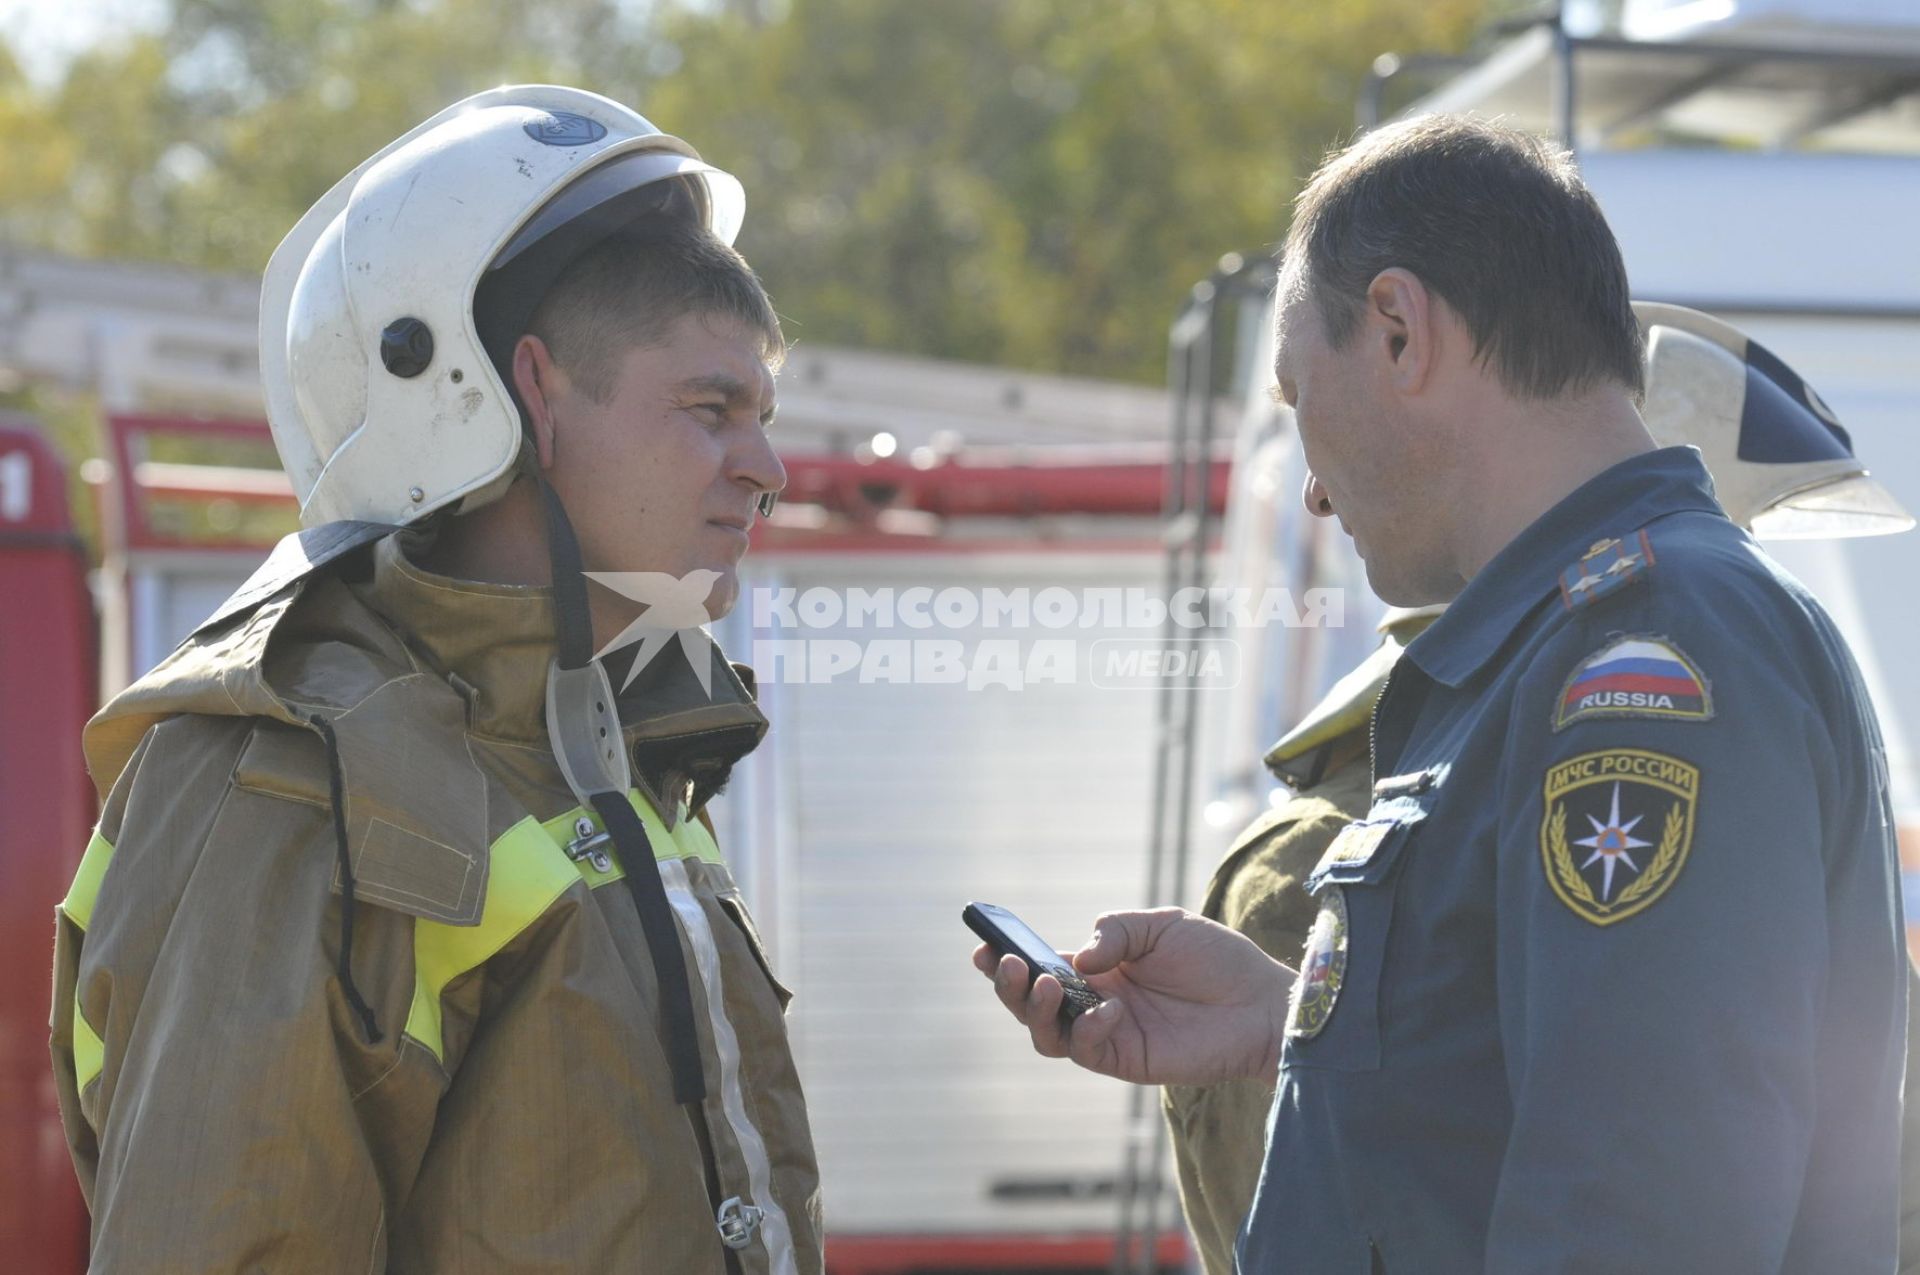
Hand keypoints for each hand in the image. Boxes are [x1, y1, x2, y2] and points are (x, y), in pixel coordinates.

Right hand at [971, 906, 1292, 1086]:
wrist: (1260, 1003)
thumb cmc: (1216, 959)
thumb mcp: (1162, 925)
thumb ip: (1116, 932)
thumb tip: (1078, 958)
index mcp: (1097, 968)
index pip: (1040, 966)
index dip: (1007, 959)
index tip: (983, 946)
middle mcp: (1094, 1002)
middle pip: (1030, 1004)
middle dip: (1008, 986)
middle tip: (1006, 964)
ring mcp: (1107, 1034)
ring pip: (1046, 1034)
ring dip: (1035, 1009)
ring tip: (1046, 983)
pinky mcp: (1125, 1060)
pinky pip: (1085, 1050)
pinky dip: (1086, 1029)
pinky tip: (1110, 1009)